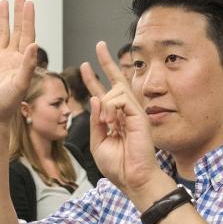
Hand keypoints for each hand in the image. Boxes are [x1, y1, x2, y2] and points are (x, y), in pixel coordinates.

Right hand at [0, 0, 37, 125]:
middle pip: (16, 30)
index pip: (27, 35)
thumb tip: (34, 44)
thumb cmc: (6, 106)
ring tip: (5, 2)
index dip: (28, 18)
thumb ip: (27, 65)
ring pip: (1, 34)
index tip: (30, 3)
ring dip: (3, 18)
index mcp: (21, 62)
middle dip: (18, 13)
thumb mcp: (19, 84)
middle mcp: (10, 58)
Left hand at [80, 41, 160, 194]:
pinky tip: (110, 121)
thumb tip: (94, 98)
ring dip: (103, 104)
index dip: (93, 79)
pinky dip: (110, 107)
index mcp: (114, 119)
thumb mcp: (98, 142)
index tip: (84, 66)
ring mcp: (133, 113)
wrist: (132, 178)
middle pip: (115, 81)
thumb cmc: (118, 165)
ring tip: (106, 123)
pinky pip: (119, 98)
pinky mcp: (138, 114)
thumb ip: (95, 120)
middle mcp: (125, 113)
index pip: (103, 93)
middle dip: (105, 62)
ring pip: (113, 91)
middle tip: (99, 45)